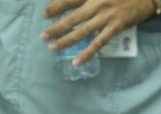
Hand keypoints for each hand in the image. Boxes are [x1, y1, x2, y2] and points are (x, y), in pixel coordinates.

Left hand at [43, 0, 157, 64]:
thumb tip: (74, 4)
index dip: (55, 7)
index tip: (45, 15)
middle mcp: (97, 3)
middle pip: (72, 17)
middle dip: (56, 28)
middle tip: (44, 36)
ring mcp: (106, 16)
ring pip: (82, 31)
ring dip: (66, 41)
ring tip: (53, 48)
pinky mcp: (116, 27)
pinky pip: (99, 42)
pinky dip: (87, 53)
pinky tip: (77, 61)